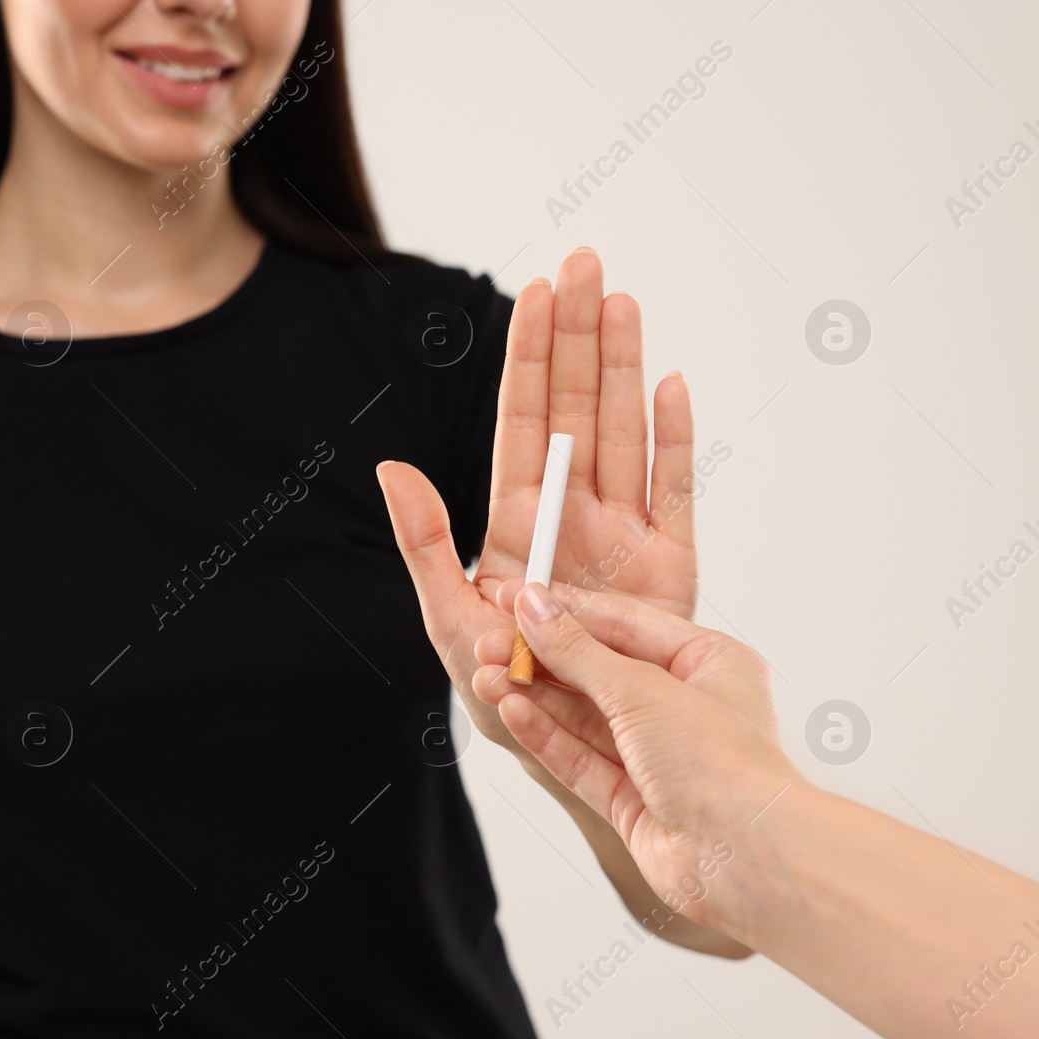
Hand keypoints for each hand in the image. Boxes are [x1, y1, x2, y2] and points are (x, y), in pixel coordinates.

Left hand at [377, 247, 697, 759]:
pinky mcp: (671, 566)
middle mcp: (573, 513)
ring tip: (624, 299)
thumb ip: (424, 543)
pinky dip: (675, 437)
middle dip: (579, 333)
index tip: (535, 292)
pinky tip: (671, 382)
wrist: (580, 751)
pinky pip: (676, 488)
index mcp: (517, 521)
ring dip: (623, 364)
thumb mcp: (449, 621)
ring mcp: (624, 533)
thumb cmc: (506, 693)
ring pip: (622, 428)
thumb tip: (391, 468)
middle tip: (586, 259)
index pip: (521, 419)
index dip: (528, 356)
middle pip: (574, 405)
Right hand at [476, 580, 800, 922]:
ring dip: (534, 695)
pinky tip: (512, 710)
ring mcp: (659, 757)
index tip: (518, 598)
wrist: (744, 858)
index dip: (567, 611)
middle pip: (599, 671)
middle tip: (490, 642)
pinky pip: (581, 758)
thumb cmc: (723, 765)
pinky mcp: (635, 801)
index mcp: (710, 664)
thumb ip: (577, 651)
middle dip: (542, 657)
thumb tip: (534, 610)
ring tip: (487, 675)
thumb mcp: (640, 688)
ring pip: (584, 717)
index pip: (625, 625)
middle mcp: (687, 708)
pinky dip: (545, 735)